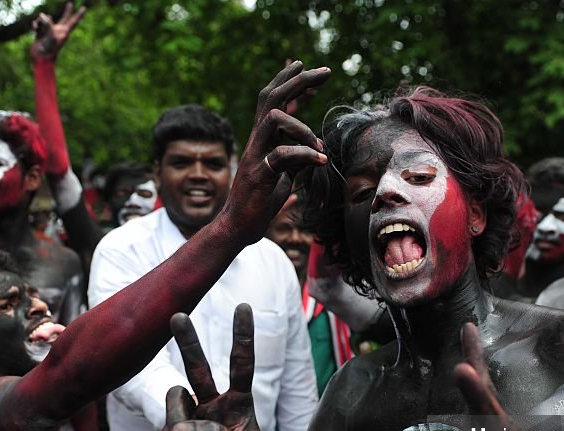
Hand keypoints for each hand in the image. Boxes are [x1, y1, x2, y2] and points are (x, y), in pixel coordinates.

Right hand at [31, 1, 85, 61]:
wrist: (41, 58)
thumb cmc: (49, 48)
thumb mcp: (50, 34)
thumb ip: (47, 23)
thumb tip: (42, 15)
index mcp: (64, 32)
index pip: (73, 21)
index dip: (79, 14)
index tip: (84, 8)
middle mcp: (58, 30)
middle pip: (64, 18)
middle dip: (67, 11)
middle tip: (70, 3)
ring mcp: (50, 32)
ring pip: (46, 19)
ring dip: (41, 21)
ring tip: (39, 28)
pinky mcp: (41, 33)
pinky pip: (38, 24)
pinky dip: (36, 24)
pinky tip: (34, 27)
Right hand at [161, 305, 274, 430]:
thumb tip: (182, 430)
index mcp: (240, 406)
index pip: (241, 366)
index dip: (242, 337)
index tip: (243, 307)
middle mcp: (214, 407)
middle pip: (198, 367)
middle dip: (188, 342)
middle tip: (178, 316)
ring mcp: (192, 423)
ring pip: (175, 401)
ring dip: (178, 422)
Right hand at [220, 61, 330, 243]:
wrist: (238, 228)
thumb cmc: (259, 204)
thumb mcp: (282, 178)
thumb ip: (293, 163)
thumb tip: (313, 155)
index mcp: (261, 140)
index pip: (273, 100)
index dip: (291, 81)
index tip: (312, 69)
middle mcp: (256, 141)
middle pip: (271, 98)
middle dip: (299, 81)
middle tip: (325, 72)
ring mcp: (255, 156)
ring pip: (273, 118)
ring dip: (301, 126)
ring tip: (318, 144)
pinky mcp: (259, 174)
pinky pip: (283, 154)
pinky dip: (306, 155)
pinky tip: (321, 160)